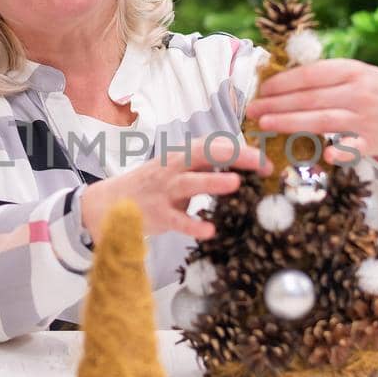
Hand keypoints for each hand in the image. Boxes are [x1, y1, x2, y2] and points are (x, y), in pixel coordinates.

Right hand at [80, 134, 268, 239]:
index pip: (215, 146)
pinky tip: (209, 230)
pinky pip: (177, 220)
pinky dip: (193, 225)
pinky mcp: (157, 214)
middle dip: (234, 157)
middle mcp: (174, 167)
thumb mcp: (178, 169)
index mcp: (183, 155)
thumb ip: (205, 166)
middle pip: (205, 155)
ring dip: (213, 182)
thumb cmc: (153, 185)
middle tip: (260, 163)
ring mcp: (164, 190)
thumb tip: (244, 163)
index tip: (267, 162)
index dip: (243, 152)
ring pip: (190, 183)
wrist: (110, 203)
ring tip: (235, 184)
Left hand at [244, 59, 377, 163]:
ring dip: (290, 123)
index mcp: (352, 71)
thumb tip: (282, 77)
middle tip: (252, 110)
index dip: (283, 82)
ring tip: (265, 123)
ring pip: (322, 121)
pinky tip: (322, 154)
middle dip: (277, 104)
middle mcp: (358, 93)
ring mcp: (366, 118)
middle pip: (310, 99)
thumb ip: (326, 76)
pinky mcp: (374, 142)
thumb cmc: (376, 91)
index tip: (261, 89)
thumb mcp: (357, 73)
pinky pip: (352, 148)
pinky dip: (338, 151)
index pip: (310, 75)